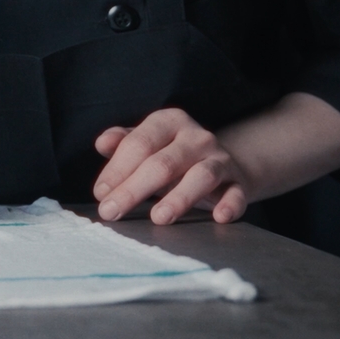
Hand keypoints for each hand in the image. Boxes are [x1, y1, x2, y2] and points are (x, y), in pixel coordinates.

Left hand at [92, 109, 248, 224]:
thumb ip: (123, 143)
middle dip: (134, 189)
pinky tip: (218, 216)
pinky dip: (230, 205)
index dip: (117, 169)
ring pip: (201, 176)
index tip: (101, 193)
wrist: (221, 163)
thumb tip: (102, 143)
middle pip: (163, 163)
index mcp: (169, 121)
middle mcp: (197, 137)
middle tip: (112, 211)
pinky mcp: (238, 182)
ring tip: (158, 217)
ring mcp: (220, 159)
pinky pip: (236, 193)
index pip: (139, 144)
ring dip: (179, 198)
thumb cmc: (171, 155)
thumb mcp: (146, 143)